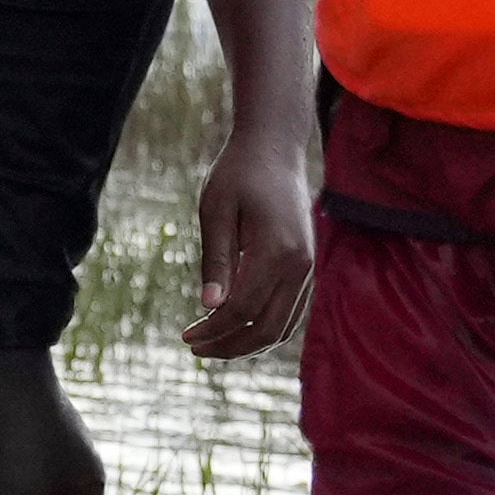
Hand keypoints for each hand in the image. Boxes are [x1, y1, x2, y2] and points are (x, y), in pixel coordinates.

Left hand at [182, 114, 318, 361]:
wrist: (275, 148)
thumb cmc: (238, 174)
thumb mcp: (215, 210)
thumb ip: (216, 260)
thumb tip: (210, 306)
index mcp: (276, 250)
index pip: (242, 309)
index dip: (212, 330)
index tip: (186, 336)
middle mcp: (300, 265)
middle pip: (267, 328)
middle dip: (229, 346)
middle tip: (195, 347)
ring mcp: (308, 269)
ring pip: (283, 327)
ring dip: (248, 343)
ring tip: (213, 344)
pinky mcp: (306, 268)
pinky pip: (290, 313)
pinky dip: (265, 329)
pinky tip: (236, 328)